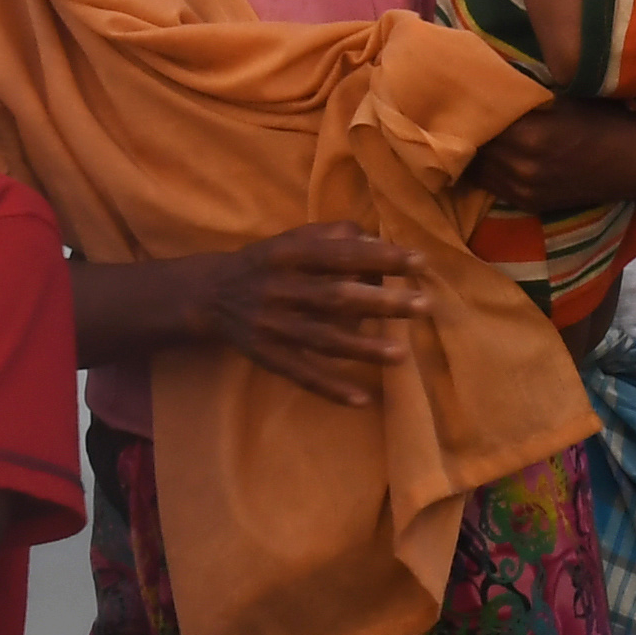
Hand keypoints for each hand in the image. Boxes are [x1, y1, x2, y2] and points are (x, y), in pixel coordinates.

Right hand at [188, 225, 428, 405]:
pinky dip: (331, 388)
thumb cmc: (267, 262)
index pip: (341, 255)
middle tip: (424, 305)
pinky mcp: (267, 356)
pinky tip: (363, 399)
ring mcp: (272, 326)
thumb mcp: (292, 238)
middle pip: (335, 297)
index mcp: (288, 254)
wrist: (210, 295)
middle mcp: (279, 289)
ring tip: (402, 354)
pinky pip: (302, 374)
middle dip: (381, 302)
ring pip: (321, 339)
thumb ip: (333, 234)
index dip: (380, 258)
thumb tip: (378, 241)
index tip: (420, 262)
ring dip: (362, 349)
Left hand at [461, 101, 635, 207]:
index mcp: (531, 133)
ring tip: (470, 128)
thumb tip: (487, 71)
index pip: (478, 116)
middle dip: (467, 124)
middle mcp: (522, 164)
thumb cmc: (607, 116)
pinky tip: (488, 151)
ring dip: (474, 147)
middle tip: (460, 104)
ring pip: (477, 165)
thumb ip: (526, 88)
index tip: (462, 86)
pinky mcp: (529, 201)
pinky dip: (485, 167)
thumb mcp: (568, 92)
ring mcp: (525, 187)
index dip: (468, 101)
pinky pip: (490, 184)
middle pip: (473, 143)